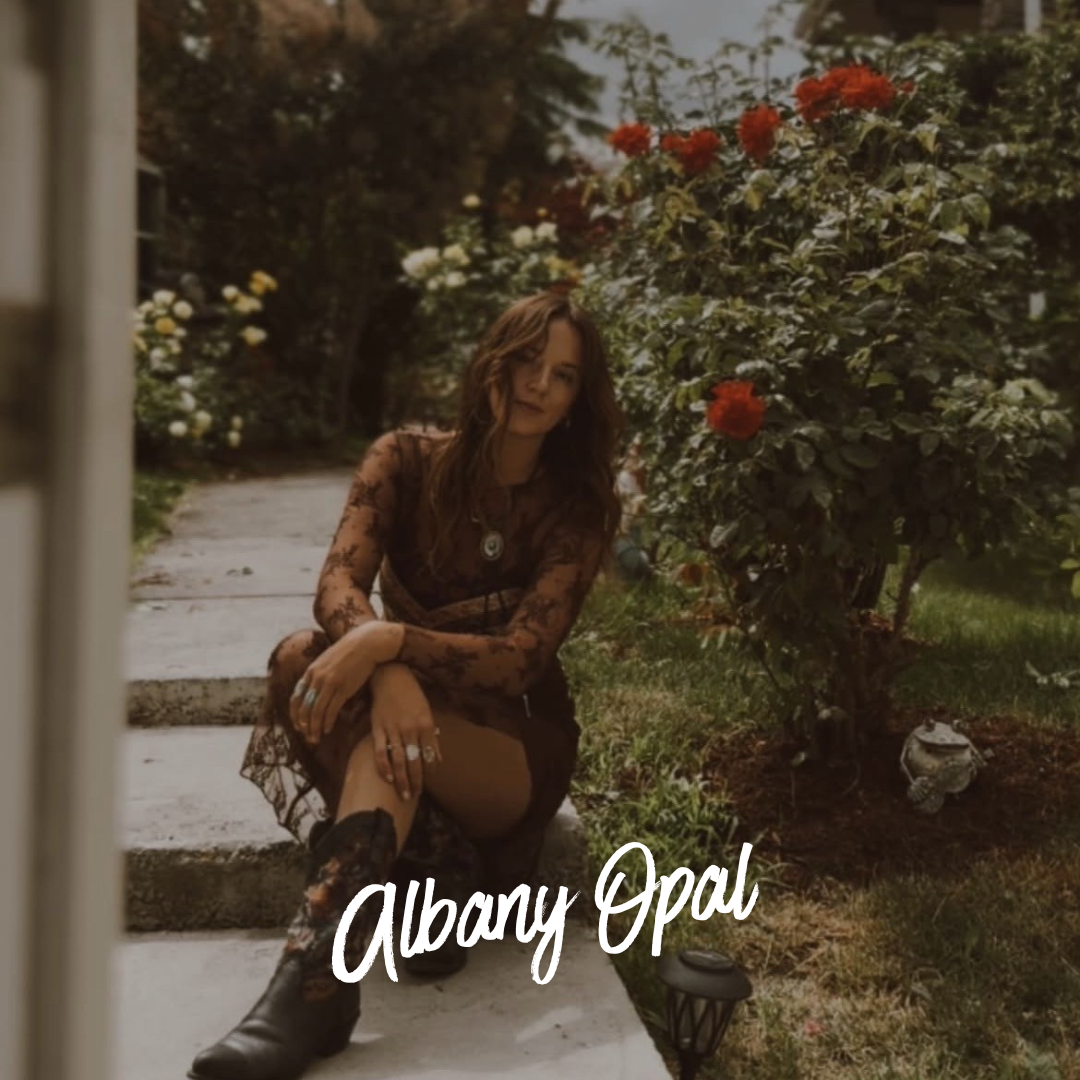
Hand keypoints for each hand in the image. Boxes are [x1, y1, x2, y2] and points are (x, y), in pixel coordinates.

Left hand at [290, 620, 403, 744]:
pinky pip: (331, 710)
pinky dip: (327, 722)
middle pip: (304, 707)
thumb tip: (312, 689)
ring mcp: (330, 683)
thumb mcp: (327, 660)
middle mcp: (317, 678)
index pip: (296, 698)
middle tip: (306, 736)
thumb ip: (318, 674)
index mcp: (311, 671)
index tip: (297, 725)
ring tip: (315, 738)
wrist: (366, 643)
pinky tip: (327, 729)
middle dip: (303, 725)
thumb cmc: (348, 653)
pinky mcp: (344, 688)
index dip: (295, 714)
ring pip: (316, 711)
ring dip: (314, 727)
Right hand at [370, 665, 442, 799]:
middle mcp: (411, 729)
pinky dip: (384, 766)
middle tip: (414, 797)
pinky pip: (381, 751)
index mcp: (426, 725)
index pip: (429, 755)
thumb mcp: (427, 713)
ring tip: (403, 795)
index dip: (428, 773)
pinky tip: (387, 778)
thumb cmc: (412, 696)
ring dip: (401, 780)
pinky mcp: (378, 728)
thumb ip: (432, 737)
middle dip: (415, 782)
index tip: (426, 786)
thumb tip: (438, 759)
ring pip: (399, 760)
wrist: (391, 678)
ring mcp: (393, 729)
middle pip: (414, 762)